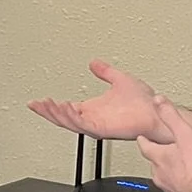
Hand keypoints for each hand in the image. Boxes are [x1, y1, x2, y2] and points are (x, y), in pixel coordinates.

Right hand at [28, 60, 169, 142]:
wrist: (156, 111)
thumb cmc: (144, 102)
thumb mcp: (120, 79)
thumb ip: (105, 72)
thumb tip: (94, 63)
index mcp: (93, 110)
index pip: (66, 109)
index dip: (51, 106)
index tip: (37, 101)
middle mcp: (93, 118)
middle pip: (63, 118)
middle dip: (47, 112)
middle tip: (35, 104)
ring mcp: (97, 125)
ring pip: (69, 122)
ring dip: (56, 114)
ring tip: (46, 105)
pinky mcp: (103, 129)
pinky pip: (82, 124)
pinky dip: (71, 117)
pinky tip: (64, 107)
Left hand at [136, 98, 191, 191]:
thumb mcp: (184, 133)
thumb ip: (170, 116)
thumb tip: (157, 100)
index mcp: (158, 156)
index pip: (144, 145)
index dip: (143, 140)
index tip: (141, 137)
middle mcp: (159, 173)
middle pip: (153, 162)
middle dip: (157, 156)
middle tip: (161, 151)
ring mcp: (167, 187)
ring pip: (162, 177)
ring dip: (167, 171)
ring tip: (175, 166)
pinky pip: (174, 189)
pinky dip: (178, 184)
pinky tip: (186, 182)